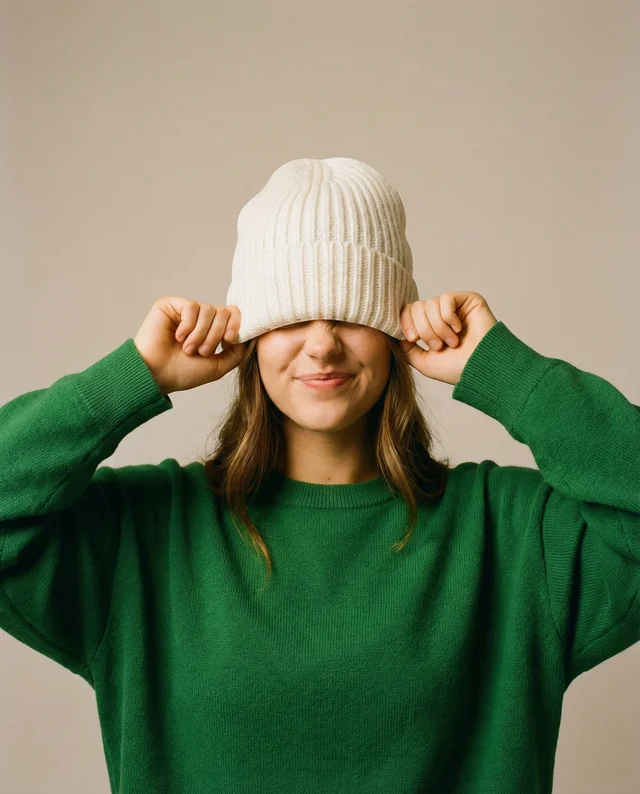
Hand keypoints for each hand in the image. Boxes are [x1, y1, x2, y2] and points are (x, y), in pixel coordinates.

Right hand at [133, 297, 247, 394]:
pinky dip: (188, 326)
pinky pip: (191, 307)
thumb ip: (237, 352)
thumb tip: (250, 336)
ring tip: (188, 348)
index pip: (234, 314)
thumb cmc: (184, 373)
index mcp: (213, 329)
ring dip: (200, 334)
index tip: (228, 341)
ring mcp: (186, 310)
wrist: (157, 375)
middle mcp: (201, 317)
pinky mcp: (170, 305)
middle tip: (202, 352)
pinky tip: (178, 337)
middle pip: (223, 312)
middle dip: (215, 335)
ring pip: (209, 310)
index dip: (236, 324)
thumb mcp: (219, 366)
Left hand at [399, 292, 497, 385]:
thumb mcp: (422, 361)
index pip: (408, 312)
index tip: (413, 339)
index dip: (405, 323)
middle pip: (417, 307)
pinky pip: (446, 299)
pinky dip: (449, 317)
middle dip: (424, 329)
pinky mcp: (468, 300)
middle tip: (438, 346)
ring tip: (452, 342)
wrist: (479, 368)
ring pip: (430, 304)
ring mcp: (454, 307)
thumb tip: (395, 333)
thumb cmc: (455, 369)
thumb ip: (406, 348)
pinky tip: (459, 329)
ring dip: (438, 328)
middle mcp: (441, 314)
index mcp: (430, 326)